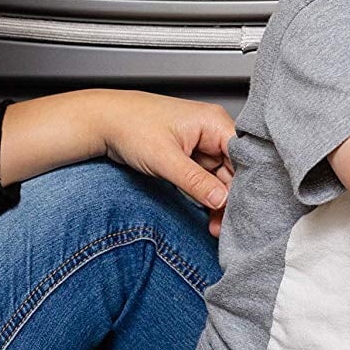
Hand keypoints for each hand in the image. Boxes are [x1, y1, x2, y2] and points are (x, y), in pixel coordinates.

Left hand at [88, 90, 236, 235]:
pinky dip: (206, 197)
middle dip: (231, 200)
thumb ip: (196, 182)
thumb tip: (222, 200)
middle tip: (225, 227)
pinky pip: (207, 180)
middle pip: (236, 171)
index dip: (246, 185)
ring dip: (219, 202)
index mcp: (214, 122)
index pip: (244, 157)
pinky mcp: (192, 157)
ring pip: (222, 179)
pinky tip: (208, 216)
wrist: (103, 122)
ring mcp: (202, 145)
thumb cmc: (131, 126)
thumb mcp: (165, 159)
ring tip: (215, 227)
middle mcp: (213, 132)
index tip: (243, 212)